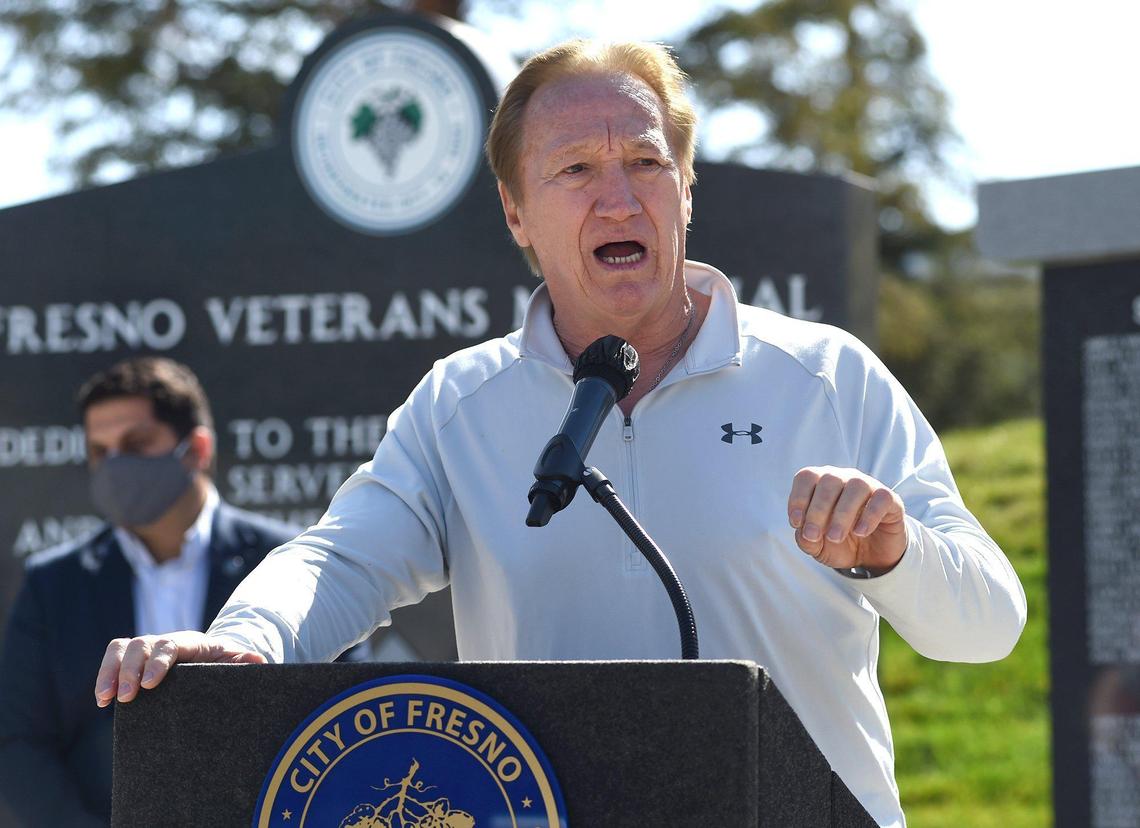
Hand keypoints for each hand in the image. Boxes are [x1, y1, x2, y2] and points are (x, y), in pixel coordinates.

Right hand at [94, 630, 265, 706]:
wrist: (210, 657)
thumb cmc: (221, 662)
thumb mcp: (232, 661)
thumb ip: (242, 662)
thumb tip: (258, 662)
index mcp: (190, 642)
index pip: (169, 646)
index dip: (157, 662)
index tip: (149, 685)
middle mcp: (165, 641)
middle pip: (140, 645)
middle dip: (130, 669)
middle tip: (127, 697)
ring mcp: (147, 649)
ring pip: (121, 648)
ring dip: (110, 672)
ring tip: (106, 699)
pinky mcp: (133, 660)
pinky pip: (113, 659)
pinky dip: (105, 676)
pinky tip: (103, 700)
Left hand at [787, 466, 906, 573]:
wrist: (870, 556)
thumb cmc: (838, 542)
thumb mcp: (817, 545)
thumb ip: (806, 539)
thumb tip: (805, 533)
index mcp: (821, 483)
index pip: (806, 477)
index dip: (798, 498)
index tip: (795, 523)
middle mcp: (844, 478)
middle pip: (829, 480)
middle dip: (817, 510)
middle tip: (814, 536)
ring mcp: (868, 485)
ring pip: (856, 487)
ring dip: (842, 513)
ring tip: (835, 537)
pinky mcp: (890, 499)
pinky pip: (881, 498)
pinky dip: (869, 515)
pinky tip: (859, 532)